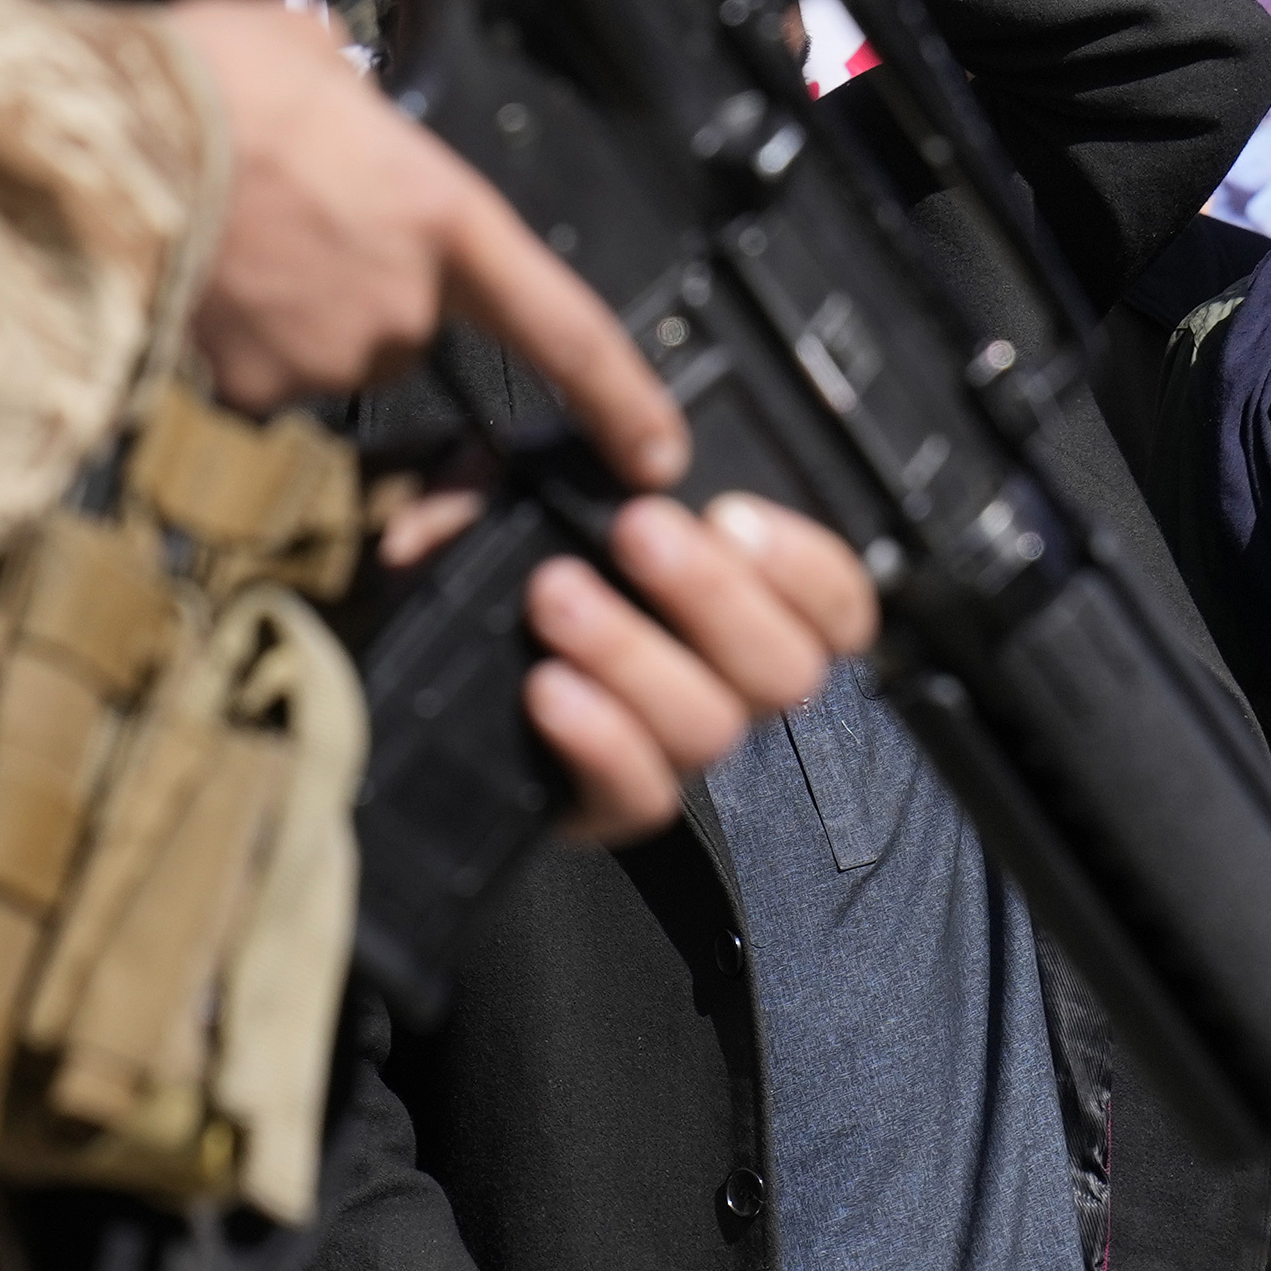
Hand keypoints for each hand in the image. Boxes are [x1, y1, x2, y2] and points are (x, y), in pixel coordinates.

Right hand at [167, 0, 684, 476]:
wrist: (99, 140)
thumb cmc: (209, 77)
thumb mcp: (312, 51)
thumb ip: (353, 98)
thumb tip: (335, 96)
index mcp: (442, 220)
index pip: (561, 326)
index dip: (619, 397)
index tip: (657, 454)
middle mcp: (398, 311)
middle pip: (403, 327)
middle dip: (356, 284)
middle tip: (285, 210)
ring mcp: (320, 363)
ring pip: (322, 354)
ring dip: (286, 308)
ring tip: (222, 226)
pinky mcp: (242, 397)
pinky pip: (250, 380)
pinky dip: (224, 341)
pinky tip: (184, 273)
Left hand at [376, 476, 875, 845]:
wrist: (432, 673)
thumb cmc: (509, 569)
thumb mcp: (529, 493)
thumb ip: (537, 467)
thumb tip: (526, 464)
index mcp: (742, 610)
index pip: (838, 609)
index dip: (806, 567)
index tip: (730, 514)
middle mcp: (726, 688)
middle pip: (784, 671)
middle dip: (713, 593)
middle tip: (637, 530)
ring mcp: (671, 752)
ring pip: (710, 728)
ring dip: (636, 653)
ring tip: (557, 596)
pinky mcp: (610, 806)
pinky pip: (640, 797)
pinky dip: (601, 739)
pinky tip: (550, 687)